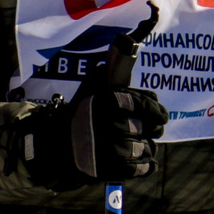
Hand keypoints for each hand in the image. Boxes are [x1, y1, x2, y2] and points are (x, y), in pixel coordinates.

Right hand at [30, 71, 166, 183]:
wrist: (55, 147)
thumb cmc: (80, 116)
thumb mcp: (90, 89)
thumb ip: (108, 72)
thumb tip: (123, 44)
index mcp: (107, 100)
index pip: (146, 103)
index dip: (154, 108)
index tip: (157, 112)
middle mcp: (110, 123)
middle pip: (153, 126)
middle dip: (152, 128)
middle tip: (145, 128)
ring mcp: (112, 148)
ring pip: (149, 147)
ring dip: (145, 146)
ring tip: (132, 144)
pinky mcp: (113, 169)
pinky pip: (145, 166)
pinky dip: (145, 164)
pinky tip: (137, 159)